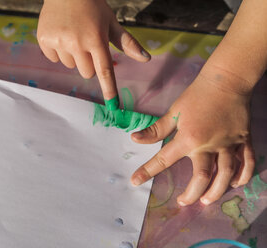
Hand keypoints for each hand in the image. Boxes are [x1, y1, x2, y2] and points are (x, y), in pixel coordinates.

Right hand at [37, 0, 150, 99]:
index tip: (113, 106)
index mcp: (96, 39)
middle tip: (87, 44)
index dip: (109, 90)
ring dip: (73, 56)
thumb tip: (146, 59)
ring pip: (70, 65)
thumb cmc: (92, 7)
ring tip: (73, 35)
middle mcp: (77, 42)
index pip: (104, 71)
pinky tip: (60, 34)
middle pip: (87, 72)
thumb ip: (127, 43)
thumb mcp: (111, 22)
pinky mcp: (44, 40)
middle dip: (89, 63)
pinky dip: (57, 50)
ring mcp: (59, 41)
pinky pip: (54, 58)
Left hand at [130, 64, 255, 205]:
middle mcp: (209, 145)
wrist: (226, 81)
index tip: (135, 181)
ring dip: (217, 191)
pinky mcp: (243, 140)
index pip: (164, 160)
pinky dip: (242, 176)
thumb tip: (134, 139)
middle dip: (192, 193)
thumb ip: (156, 130)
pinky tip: (235, 184)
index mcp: (188, 138)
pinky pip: (247, 162)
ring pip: (226, 174)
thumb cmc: (196, 96)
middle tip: (183, 202)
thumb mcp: (174, 112)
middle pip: (202, 177)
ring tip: (207, 201)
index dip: (147, 171)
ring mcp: (228, 144)